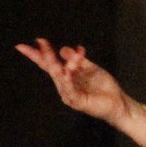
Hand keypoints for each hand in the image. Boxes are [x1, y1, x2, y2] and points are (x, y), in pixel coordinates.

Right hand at [15, 36, 131, 125]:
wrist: (118, 103)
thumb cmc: (104, 87)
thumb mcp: (90, 68)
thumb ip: (77, 60)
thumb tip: (63, 49)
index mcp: (67, 77)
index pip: (49, 65)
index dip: (39, 55)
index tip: (27, 44)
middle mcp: (65, 86)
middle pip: (51, 69)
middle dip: (46, 56)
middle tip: (41, 43)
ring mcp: (70, 95)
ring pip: (59, 78)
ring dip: (58, 65)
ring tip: (56, 52)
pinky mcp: (78, 102)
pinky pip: (70, 90)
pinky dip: (68, 80)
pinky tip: (67, 71)